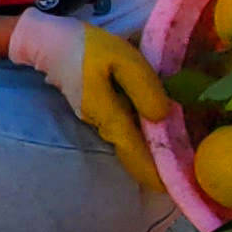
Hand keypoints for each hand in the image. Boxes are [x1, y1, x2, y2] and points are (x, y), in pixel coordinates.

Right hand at [5, 9, 171, 190]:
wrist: (46, 42)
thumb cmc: (86, 49)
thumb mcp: (121, 59)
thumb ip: (143, 87)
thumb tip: (162, 117)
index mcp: (110, 117)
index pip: (136, 155)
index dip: (155, 174)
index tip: (175, 189)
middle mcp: (103, 125)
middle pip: (133, 152)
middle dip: (156, 164)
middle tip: (185, 169)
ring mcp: (97, 118)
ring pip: (128, 140)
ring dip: (149, 148)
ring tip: (177, 149)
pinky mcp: (96, 108)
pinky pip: (123, 126)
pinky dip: (140, 131)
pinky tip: (155, 125)